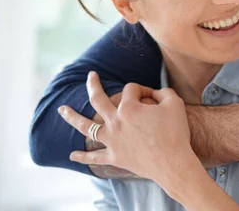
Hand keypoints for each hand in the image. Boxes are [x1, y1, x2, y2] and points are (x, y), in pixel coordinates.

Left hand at [58, 72, 198, 182]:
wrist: (173, 163)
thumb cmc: (176, 132)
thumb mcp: (175, 103)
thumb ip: (163, 92)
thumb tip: (154, 93)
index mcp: (129, 107)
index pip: (132, 90)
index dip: (144, 90)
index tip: (154, 97)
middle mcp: (115, 122)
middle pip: (98, 100)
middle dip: (93, 85)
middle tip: (90, 76)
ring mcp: (112, 141)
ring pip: (87, 127)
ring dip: (73, 117)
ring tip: (62, 110)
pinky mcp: (115, 157)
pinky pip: (95, 157)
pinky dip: (83, 156)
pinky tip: (72, 155)